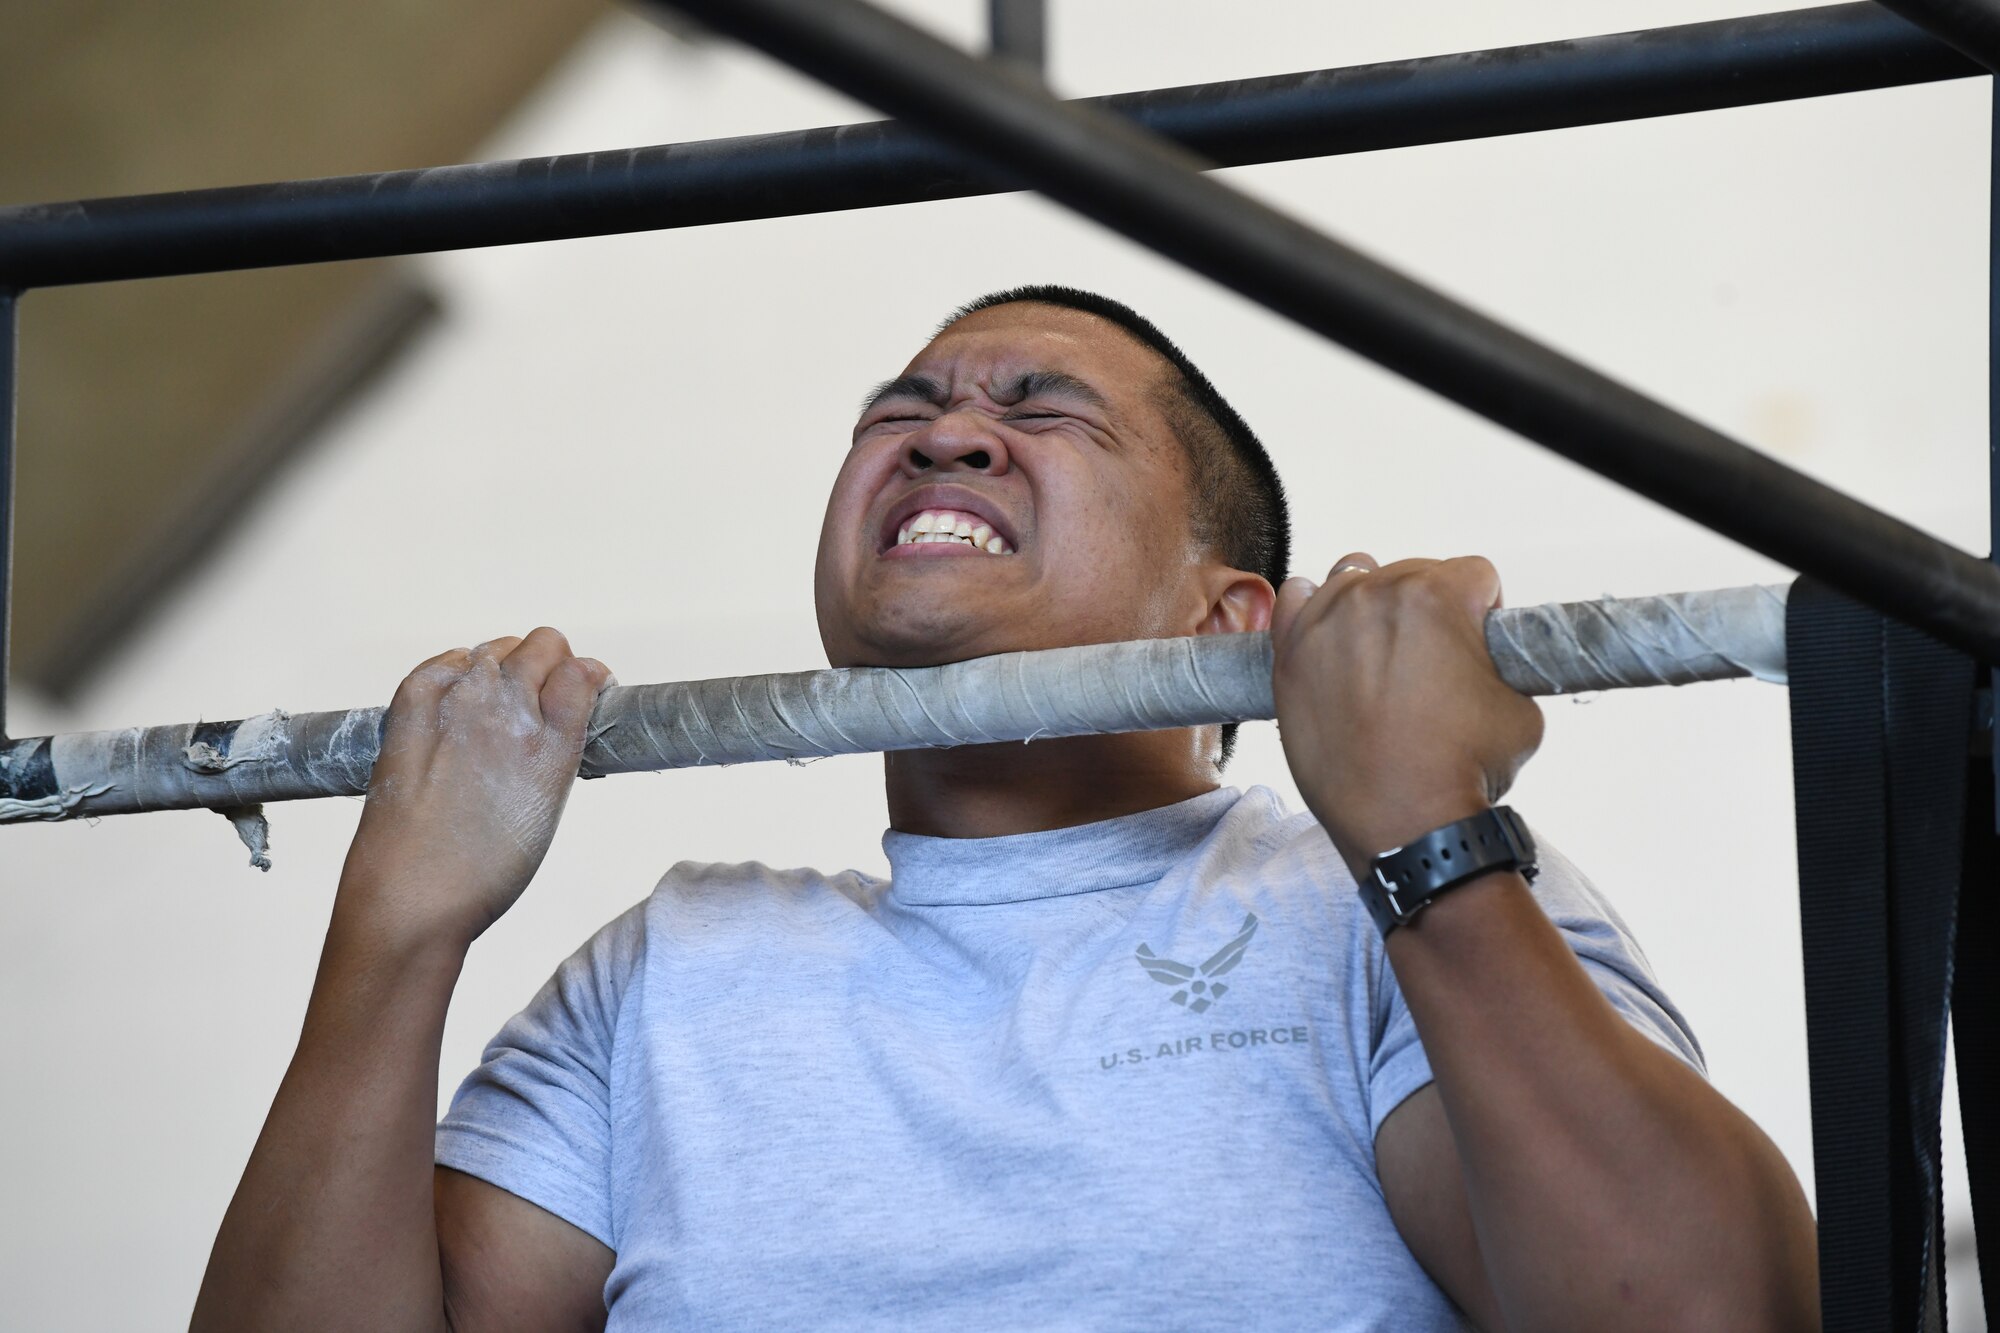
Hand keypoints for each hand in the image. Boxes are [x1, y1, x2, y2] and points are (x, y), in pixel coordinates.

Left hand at [336, 627, 613, 947]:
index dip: (584, 677)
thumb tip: (559, 716)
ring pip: (494, 650)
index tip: (581, 693)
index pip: (581, 670)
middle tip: (543, 701)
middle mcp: (506, 712)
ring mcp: (454, 706)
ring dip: (505, 665)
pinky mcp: (410, 711)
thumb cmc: (480, 872)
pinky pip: (441, 664)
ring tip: (499, 708)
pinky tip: (458, 698)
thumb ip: (558, 751)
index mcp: (551, 745)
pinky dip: (455, 670)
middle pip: (541, 645)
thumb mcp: (546, 810)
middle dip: (550, 664)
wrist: (411, 898)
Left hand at [1270, 553, 1542, 877]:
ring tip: (1381, 655)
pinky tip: (1331, 641)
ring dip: (1373, 605)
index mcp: (1438, 595)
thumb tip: (1487, 658)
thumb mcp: (1521, 708)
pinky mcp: (1289, 652)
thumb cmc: (1460, 771)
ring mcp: (1325, 620)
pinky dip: (1313, 610)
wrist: (1403, 824)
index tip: (1476, 644)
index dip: (1484, 610)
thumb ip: (1504, 662)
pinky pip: (1296, 598)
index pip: (1474, 574)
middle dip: (1428, 613)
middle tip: (1431, 666)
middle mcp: (1376, 594)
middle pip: (1413, 575)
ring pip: (1355, 579)